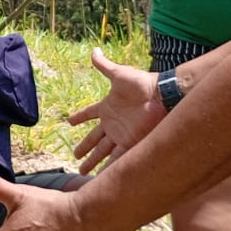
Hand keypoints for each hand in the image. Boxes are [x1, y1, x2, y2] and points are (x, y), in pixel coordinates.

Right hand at [69, 47, 165, 173]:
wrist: (161, 95)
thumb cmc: (141, 83)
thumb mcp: (118, 74)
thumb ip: (104, 65)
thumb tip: (94, 50)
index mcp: (107, 107)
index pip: (89, 114)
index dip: (79, 117)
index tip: (69, 121)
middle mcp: (112, 124)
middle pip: (94, 140)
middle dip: (85, 150)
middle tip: (76, 159)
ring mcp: (121, 135)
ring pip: (103, 153)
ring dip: (93, 163)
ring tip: (83, 173)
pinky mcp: (131, 143)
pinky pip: (117, 158)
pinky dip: (110, 169)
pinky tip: (103, 179)